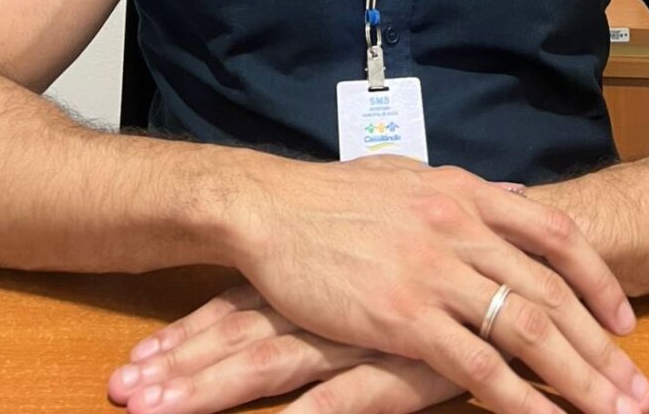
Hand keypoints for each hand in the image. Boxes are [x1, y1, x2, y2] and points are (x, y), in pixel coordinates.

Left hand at [108, 283, 463, 412]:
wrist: (528, 259)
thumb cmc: (454, 255)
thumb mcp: (391, 251)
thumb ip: (350, 263)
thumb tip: (304, 264)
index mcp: (323, 276)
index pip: (240, 306)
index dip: (188, 333)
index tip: (138, 358)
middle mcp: (330, 301)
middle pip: (240, 336)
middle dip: (178, 366)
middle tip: (121, 390)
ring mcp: (362, 334)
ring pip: (272, 364)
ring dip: (210, 388)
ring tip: (154, 412)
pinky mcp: (401, 367)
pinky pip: (343, 398)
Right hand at [221, 155, 648, 413]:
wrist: (270, 207)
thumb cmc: (333, 195)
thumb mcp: (406, 176)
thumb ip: (461, 193)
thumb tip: (514, 200)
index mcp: (463, 192)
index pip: (553, 233)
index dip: (597, 278)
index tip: (624, 320)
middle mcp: (459, 226)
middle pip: (551, 290)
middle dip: (602, 346)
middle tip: (639, 390)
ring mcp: (433, 270)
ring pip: (526, 328)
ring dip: (578, 377)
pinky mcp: (402, 314)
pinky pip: (477, 364)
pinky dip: (520, 398)